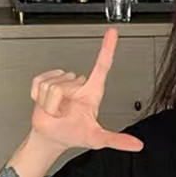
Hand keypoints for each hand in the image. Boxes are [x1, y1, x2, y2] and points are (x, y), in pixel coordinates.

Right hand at [29, 27, 143, 151]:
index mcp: (92, 92)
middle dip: (62, 102)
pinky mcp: (44, 81)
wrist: (51, 136)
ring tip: (56, 110)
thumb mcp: (97, 139)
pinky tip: (45, 104)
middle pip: (69, 82)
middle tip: (64, 113)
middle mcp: (78, 83)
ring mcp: (61, 81)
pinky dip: (38, 97)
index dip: (108, 48)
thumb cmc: (74, 135)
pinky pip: (39, 82)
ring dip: (50, 103)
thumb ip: (118, 141)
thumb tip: (137, 145)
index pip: (102, 66)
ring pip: (53, 85)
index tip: (113, 32)